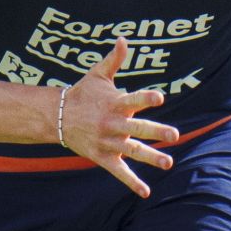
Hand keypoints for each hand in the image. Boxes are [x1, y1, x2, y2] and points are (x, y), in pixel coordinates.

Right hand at [60, 39, 181, 196]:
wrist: (57, 117)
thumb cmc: (82, 93)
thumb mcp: (97, 75)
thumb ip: (114, 60)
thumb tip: (123, 39)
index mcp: (115, 103)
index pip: (133, 99)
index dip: (146, 98)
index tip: (160, 97)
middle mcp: (113, 124)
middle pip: (137, 128)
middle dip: (156, 131)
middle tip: (174, 135)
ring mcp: (108, 142)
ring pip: (132, 151)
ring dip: (151, 157)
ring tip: (169, 162)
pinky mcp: (103, 157)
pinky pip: (120, 172)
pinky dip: (132, 182)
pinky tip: (146, 192)